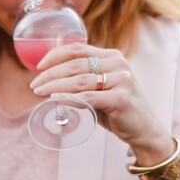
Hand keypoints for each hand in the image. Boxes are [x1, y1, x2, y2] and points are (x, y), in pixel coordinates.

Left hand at [31, 44, 173, 164]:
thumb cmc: (118, 110)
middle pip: (76, 64)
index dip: (55, 55)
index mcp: (112, 56)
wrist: (145, 131)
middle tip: (34, 85)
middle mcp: (118, 64)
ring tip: (40, 92)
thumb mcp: (100, 90)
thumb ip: (81, 83)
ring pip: (79, 80)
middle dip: (50, 74)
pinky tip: (56, 99)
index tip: (38, 66)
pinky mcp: (121, 98)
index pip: (78, 49)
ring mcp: (122, 79)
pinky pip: (89, 97)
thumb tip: (48, 83)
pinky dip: (70, 98)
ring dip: (55, 86)